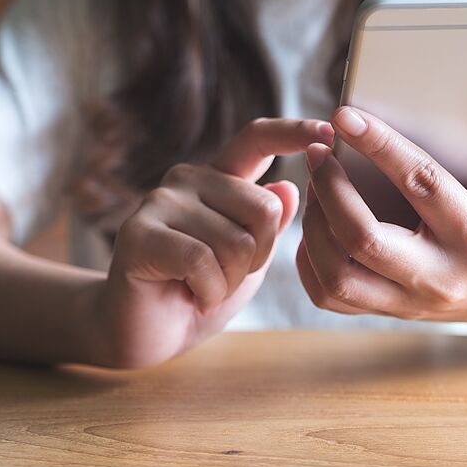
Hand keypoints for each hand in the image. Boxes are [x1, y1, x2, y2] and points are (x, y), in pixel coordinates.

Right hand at [89, 118, 334, 366]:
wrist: (145, 335)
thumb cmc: (199, 293)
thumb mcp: (248, 260)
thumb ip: (266, 227)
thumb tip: (288, 188)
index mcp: (218, 179)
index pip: (256, 139)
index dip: (293, 132)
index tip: (328, 132)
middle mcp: (188, 179)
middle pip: (265, 209)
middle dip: (259, 258)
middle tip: (225, 276)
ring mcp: (159, 201)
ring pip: (237, 242)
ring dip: (230, 282)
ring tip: (203, 287)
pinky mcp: (138, 232)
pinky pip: (203, 261)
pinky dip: (209, 292)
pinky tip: (190, 295)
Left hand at [298, 85, 466, 327]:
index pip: (421, 184)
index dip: (380, 146)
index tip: (346, 117)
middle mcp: (439, 277)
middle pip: (364, 239)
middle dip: (331, 191)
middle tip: (318, 154)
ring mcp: (410, 302)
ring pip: (338, 275)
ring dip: (314, 227)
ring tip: (314, 187)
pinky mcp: (389, 312)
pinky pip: (331, 296)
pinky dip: (310, 262)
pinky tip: (315, 226)